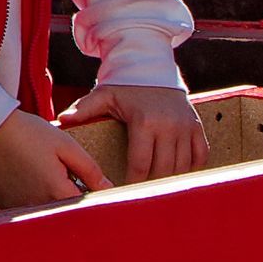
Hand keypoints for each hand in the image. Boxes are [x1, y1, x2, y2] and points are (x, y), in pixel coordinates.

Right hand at [0, 107, 108, 209]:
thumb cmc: (29, 133)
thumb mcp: (66, 145)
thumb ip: (89, 169)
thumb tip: (108, 188)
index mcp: (56, 191)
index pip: (85, 207)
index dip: (91, 197)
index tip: (91, 187)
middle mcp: (38, 205)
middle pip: (65, 212)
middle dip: (71, 200)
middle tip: (65, 177)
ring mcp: (20, 207)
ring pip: (45, 212)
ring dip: (50, 200)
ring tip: (43, 175)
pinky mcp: (5, 204)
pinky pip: (26, 208)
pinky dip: (32, 198)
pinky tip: (27, 179)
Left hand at [62, 82, 208, 182]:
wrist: (152, 66)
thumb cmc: (125, 86)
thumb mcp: (104, 95)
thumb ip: (84, 109)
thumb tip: (62, 120)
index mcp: (144, 122)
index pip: (140, 164)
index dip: (133, 183)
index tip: (124, 192)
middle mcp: (168, 126)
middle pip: (162, 169)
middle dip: (151, 185)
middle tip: (140, 195)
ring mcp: (185, 127)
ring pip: (182, 166)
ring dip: (170, 179)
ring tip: (157, 188)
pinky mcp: (196, 126)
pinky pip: (200, 155)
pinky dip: (191, 167)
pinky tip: (178, 174)